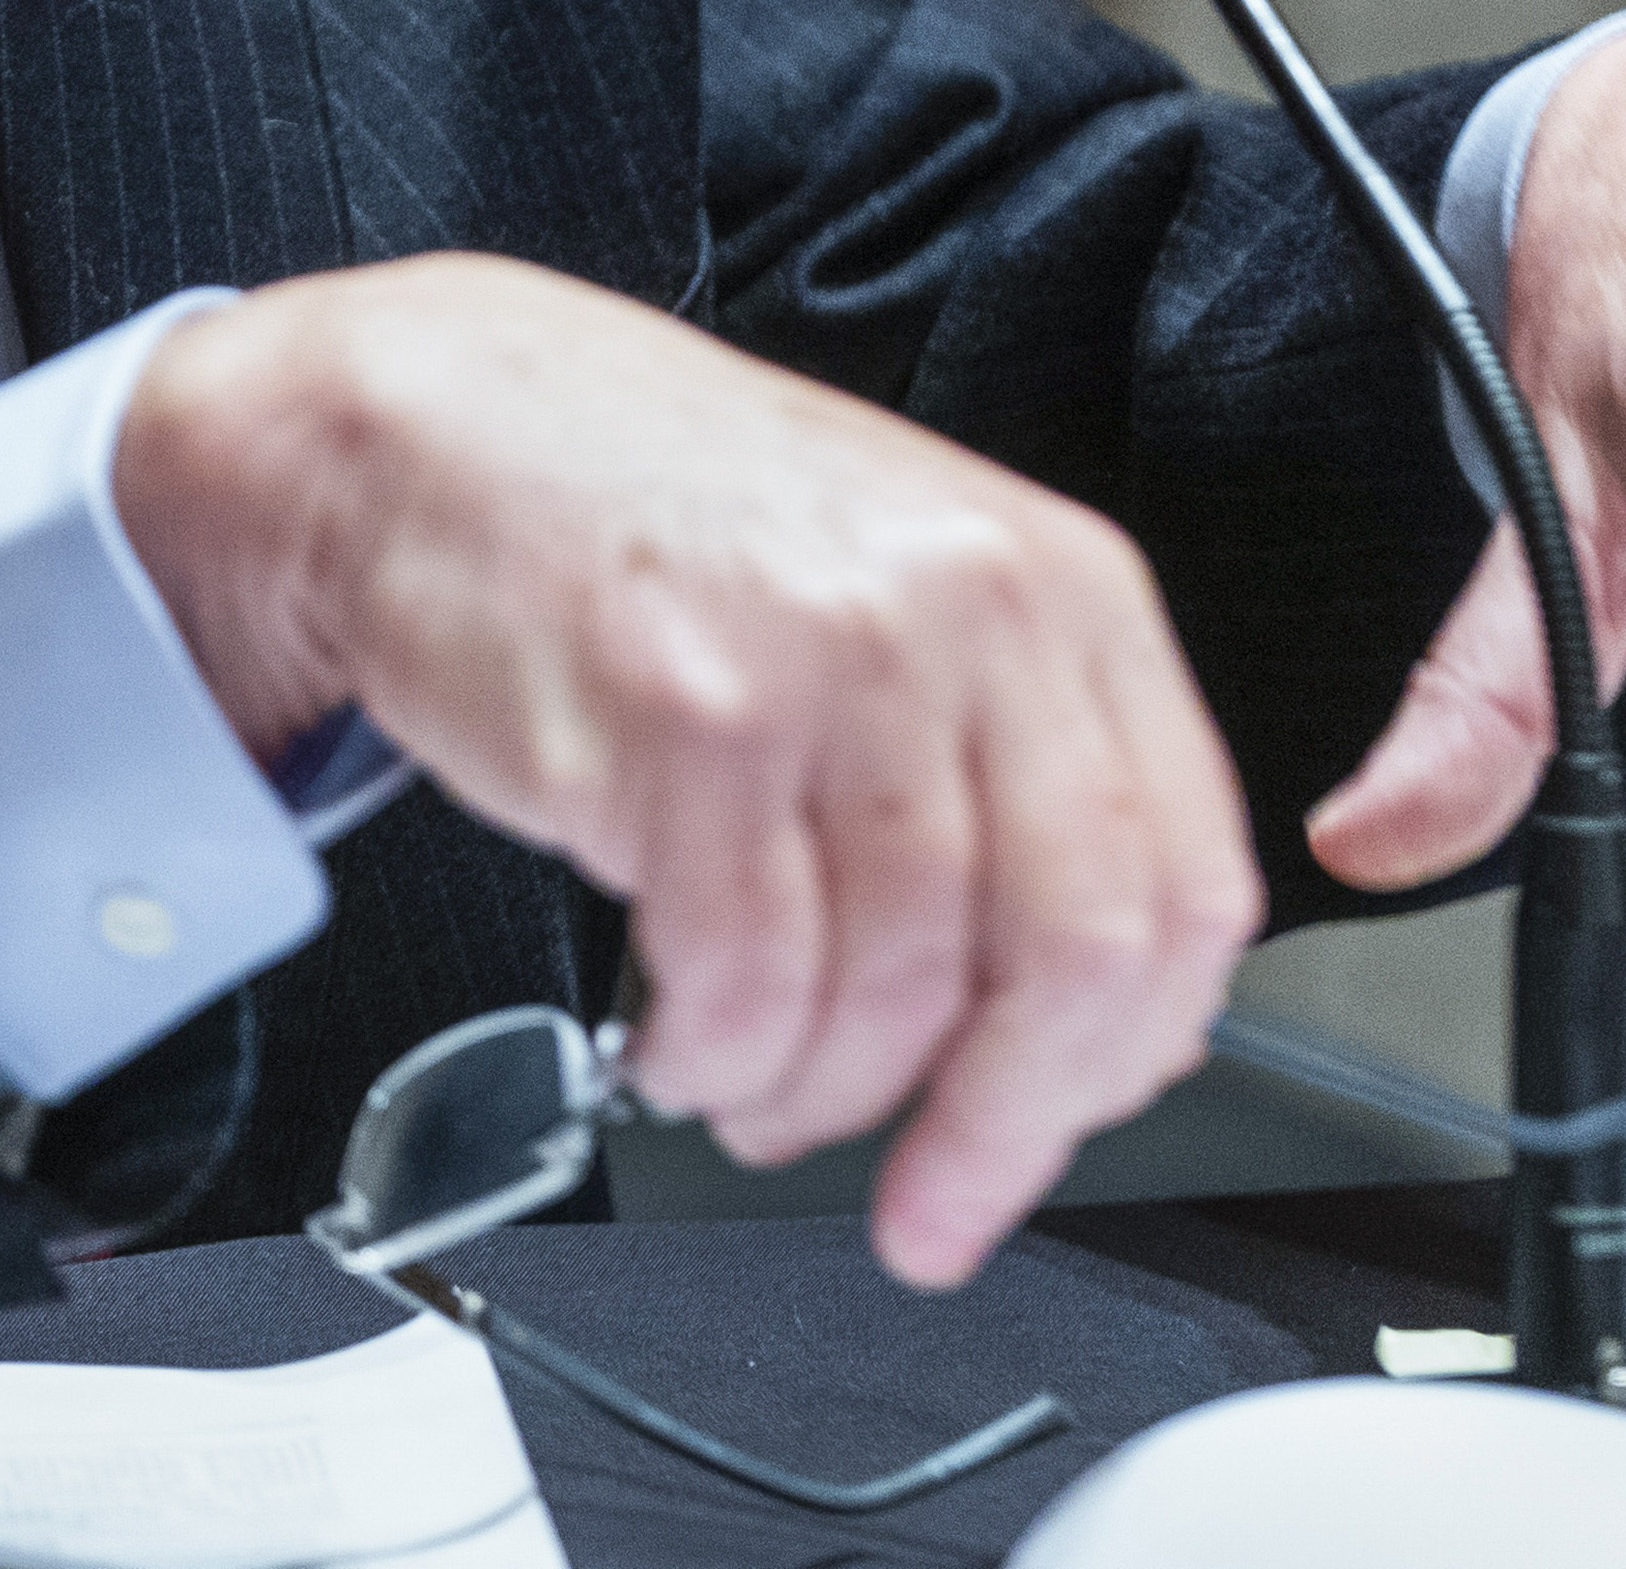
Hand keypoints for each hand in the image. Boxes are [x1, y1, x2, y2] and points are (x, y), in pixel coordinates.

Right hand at [116, 258, 1258, 1288]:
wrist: (439, 421)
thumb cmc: (661, 517)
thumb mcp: (906, 592)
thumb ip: (1027, 776)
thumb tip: (1111, 1015)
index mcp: (1063, 587)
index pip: (1186, 886)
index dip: (1125, 1062)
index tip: (1054, 1139)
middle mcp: (970, 611)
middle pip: (1071, 958)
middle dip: (998, 1132)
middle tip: (930, 1205)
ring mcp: (831, 660)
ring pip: (894, 988)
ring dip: (815, 1095)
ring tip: (748, 1084)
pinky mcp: (688, 718)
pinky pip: (741, 979)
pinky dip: (710, 1055)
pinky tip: (677, 1036)